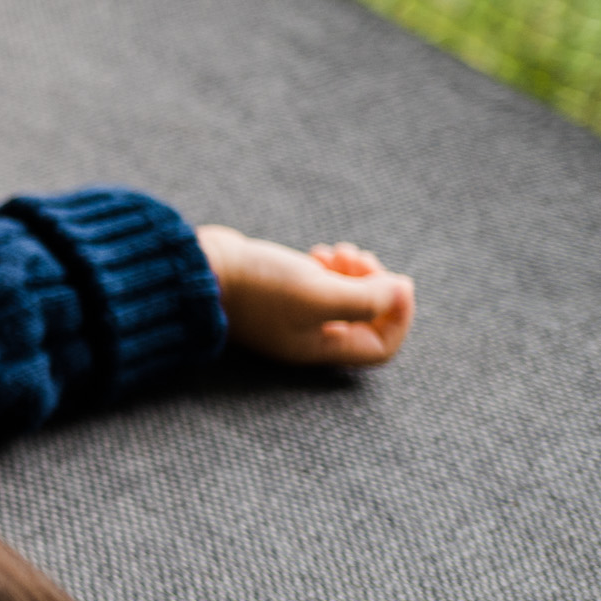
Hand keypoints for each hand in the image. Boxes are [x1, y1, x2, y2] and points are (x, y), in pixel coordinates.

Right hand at [199, 225, 415, 367]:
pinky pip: (321, 285)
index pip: (382, 346)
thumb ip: (367, 298)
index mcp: (320, 348)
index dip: (399, 315)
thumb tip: (400, 291)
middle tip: (358, 260)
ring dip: (355, 273)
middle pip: (367, 321)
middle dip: (376, 287)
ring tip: (338, 252)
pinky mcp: (280, 293)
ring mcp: (293, 315)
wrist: (200, 269)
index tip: (396, 281)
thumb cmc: (258, 286)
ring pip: (346, 300)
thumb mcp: (318, 294)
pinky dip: (331, 268)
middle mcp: (309, 337)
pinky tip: (319, 252)